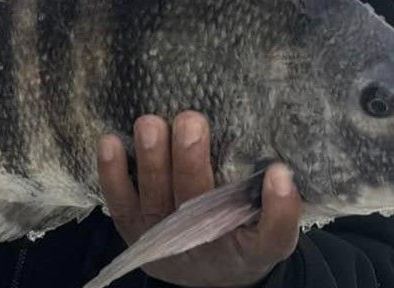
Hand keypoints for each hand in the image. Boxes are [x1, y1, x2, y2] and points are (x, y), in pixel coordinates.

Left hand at [98, 112, 300, 287]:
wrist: (207, 275)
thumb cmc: (244, 240)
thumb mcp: (272, 235)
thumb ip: (282, 212)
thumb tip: (281, 174)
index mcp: (245, 246)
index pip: (267, 232)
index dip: (276, 206)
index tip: (279, 172)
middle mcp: (201, 244)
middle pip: (195, 203)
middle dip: (190, 162)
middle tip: (191, 121)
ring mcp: (162, 237)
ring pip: (155, 199)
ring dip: (150, 161)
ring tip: (150, 124)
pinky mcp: (134, 228)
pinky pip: (120, 203)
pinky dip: (112, 174)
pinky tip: (110, 142)